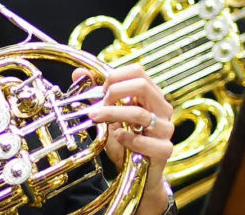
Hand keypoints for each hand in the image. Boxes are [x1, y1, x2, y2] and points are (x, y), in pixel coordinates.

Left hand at [72, 64, 173, 214]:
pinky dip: (127, 138)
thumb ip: (96, 94)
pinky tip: (118, 137)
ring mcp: (165, 129)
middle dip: (115, 91)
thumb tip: (78, 72)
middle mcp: (161, 109)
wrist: (138, 173)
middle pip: (142, 86)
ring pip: (140, 113)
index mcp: (150, 96)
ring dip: (112, 114)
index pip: (138, 72)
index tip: (102, 89)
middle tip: (100, 103)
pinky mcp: (164, 149)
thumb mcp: (107, 115)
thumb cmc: (125, 141)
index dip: (116, 76)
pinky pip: (145, 141)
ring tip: (96, 117)